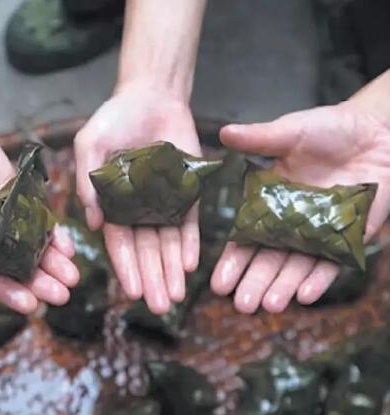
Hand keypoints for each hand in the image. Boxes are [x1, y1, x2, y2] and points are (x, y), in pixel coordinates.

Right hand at [0, 105, 77, 313]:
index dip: (5, 291)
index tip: (30, 306)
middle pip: (11, 267)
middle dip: (36, 283)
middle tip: (62, 296)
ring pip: (28, 245)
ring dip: (50, 263)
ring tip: (73, 277)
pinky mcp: (12, 193)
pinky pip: (35, 216)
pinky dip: (51, 232)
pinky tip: (68, 246)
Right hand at [75, 82, 201, 313]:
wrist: (150, 96)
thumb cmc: (113, 119)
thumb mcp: (90, 145)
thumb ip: (88, 181)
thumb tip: (91, 222)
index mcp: (112, 204)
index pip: (119, 242)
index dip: (126, 268)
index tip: (131, 292)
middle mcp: (138, 209)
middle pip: (146, 251)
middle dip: (152, 279)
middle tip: (159, 306)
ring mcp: (164, 202)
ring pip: (169, 244)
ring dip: (171, 270)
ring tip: (176, 296)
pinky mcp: (187, 192)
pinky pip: (189, 222)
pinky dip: (189, 243)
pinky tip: (190, 264)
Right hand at [211, 103, 389, 313]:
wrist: (378, 132)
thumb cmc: (331, 128)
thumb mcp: (290, 131)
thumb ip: (259, 138)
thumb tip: (223, 133)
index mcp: (268, 201)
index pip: (245, 237)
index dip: (232, 260)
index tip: (218, 282)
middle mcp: (289, 222)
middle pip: (268, 259)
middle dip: (254, 283)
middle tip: (240, 304)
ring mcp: (318, 232)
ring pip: (296, 267)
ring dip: (282, 288)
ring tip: (267, 306)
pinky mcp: (348, 237)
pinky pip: (331, 263)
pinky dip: (318, 279)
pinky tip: (303, 296)